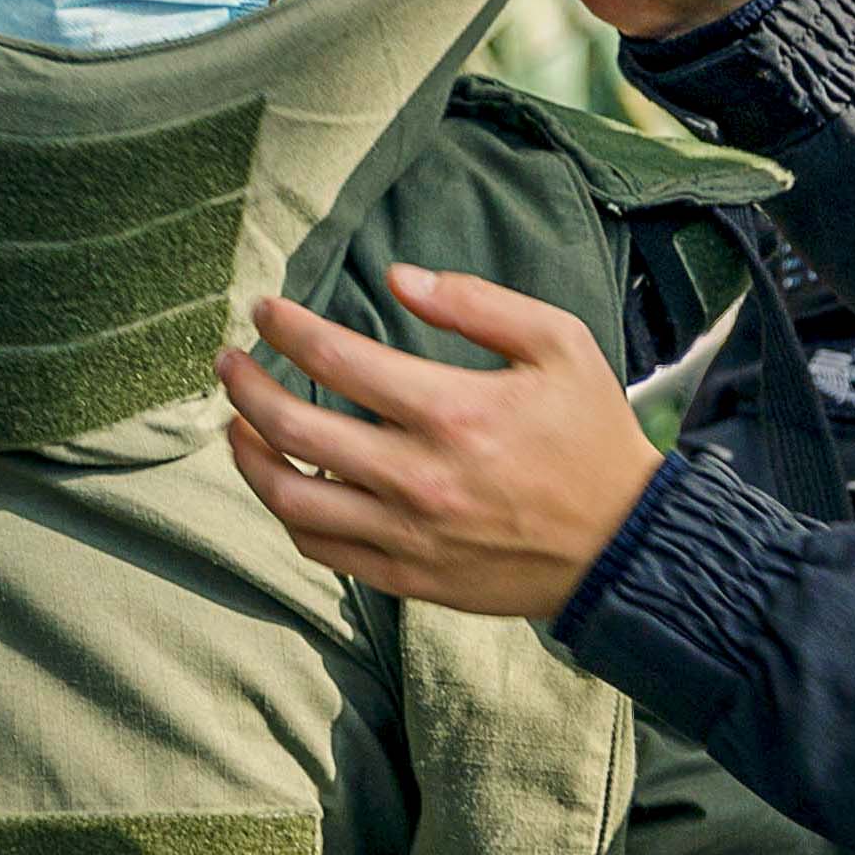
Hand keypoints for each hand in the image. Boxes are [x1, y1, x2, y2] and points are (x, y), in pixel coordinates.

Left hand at [219, 267, 661, 624]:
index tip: (265, 310)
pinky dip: (288, 515)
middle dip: (246, 387)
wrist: (626, 547)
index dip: (287, 328)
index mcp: (453, 411)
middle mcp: (419, 476)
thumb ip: (478, 303)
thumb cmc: (593, 438)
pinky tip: (282, 483)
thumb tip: (401, 277)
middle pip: (294, 428)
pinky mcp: (407, 577)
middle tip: (228, 363)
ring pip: (290, 500)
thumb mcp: (559, 344)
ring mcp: (407, 534)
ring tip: (237, 425)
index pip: (337, 360)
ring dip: (249, 456)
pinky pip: (321, 549)